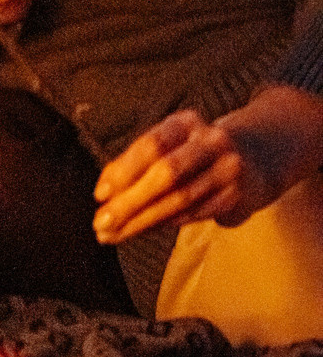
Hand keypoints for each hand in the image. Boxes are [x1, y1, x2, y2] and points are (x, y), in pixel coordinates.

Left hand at [93, 85, 322, 243]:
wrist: (256, 157)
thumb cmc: (194, 151)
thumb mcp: (169, 144)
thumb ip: (138, 162)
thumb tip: (104, 193)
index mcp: (186, 122)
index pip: (151, 145)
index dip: (123, 170)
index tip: (99, 195)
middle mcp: (210, 142)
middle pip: (166, 174)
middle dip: (131, 202)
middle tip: (101, 223)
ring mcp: (228, 169)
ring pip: (180, 200)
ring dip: (143, 221)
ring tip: (114, 234)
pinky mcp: (238, 196)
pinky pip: (194, 214)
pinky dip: (165, 224)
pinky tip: (143, 231)